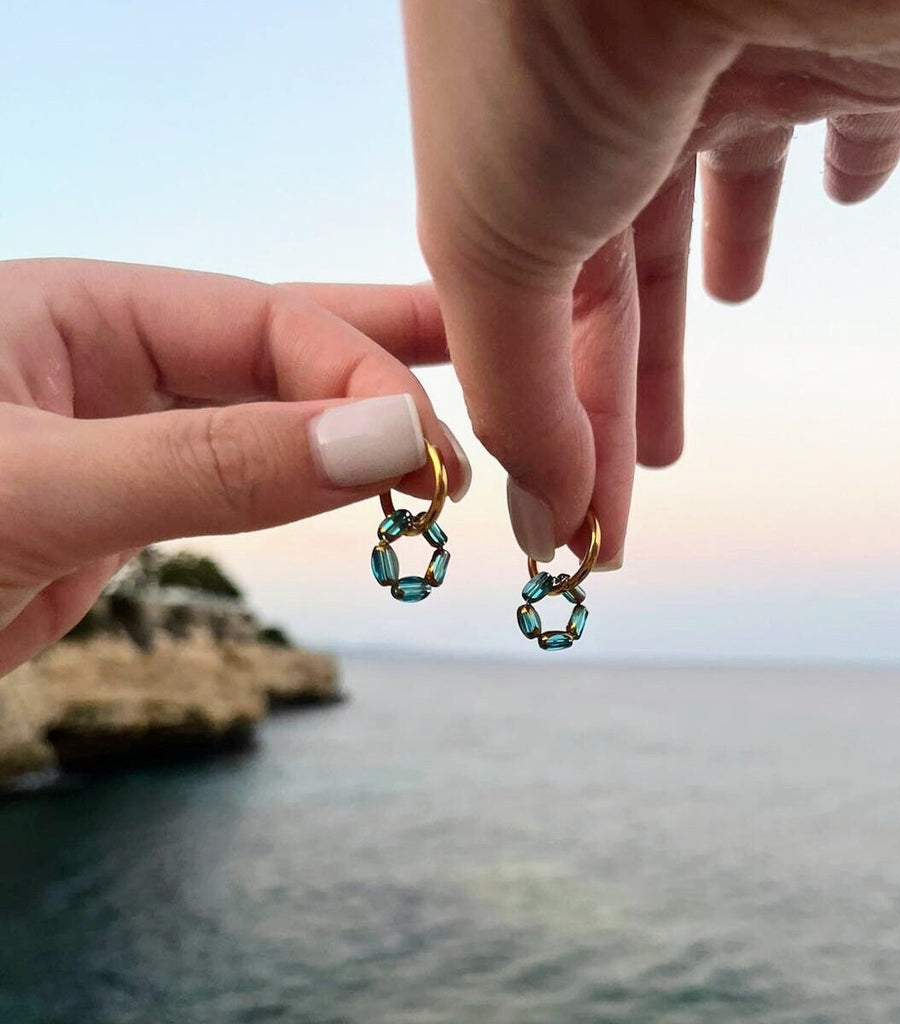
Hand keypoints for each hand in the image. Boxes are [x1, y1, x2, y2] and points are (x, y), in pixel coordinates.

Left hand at [0, 259, 465, 672]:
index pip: (266, 320)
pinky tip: (354, 478)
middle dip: (385, 353)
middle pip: (279, 346)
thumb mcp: (41, 489)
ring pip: (263, 419)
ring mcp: (116, 436)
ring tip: (440, 426)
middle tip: (489, 348)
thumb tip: (383, 440)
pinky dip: (302, 487)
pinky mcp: (118, 508)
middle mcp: (109, 359)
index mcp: (82, 310)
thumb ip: (212, 463)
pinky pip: (234, 483)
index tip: (429, 447)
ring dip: (354, 428)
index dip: (361, 376)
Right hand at [403, 0, 899, 565]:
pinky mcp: (853, 44)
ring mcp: (733, 67)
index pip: (536, 318)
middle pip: (623, 283)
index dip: (559, 428)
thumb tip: (556, 525)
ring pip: (720, 203)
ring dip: (715, 282)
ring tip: (730, 324)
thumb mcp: (493, 252)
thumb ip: (519, 396)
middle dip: (627, 393)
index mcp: (513, 149)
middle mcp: (613, 106)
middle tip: (638, 489)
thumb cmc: (544, 52)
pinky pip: (852, 109)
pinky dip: (844, 160)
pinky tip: (846, 191)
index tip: (581, 524)